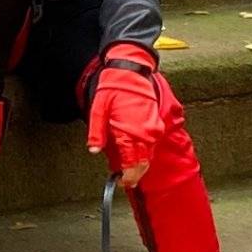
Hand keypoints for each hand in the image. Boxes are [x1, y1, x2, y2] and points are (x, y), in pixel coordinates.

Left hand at [86, 43, 163, 188]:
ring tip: (129, 167)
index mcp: (129, 132)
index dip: (128, 178)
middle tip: (126, 180)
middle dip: (135, 175)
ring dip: (141, 164)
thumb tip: (94, 151)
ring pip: (149, 155)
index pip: (132, 165)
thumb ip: (97, 132)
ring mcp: (153, 128)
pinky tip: (136, 151)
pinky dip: (146, 151)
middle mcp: (145, 133)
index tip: (122, 183)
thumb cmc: (114, 87)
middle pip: (143, 164)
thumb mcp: (98, 108)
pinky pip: (152, 143)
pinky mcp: (156, 122)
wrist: (131, 69)